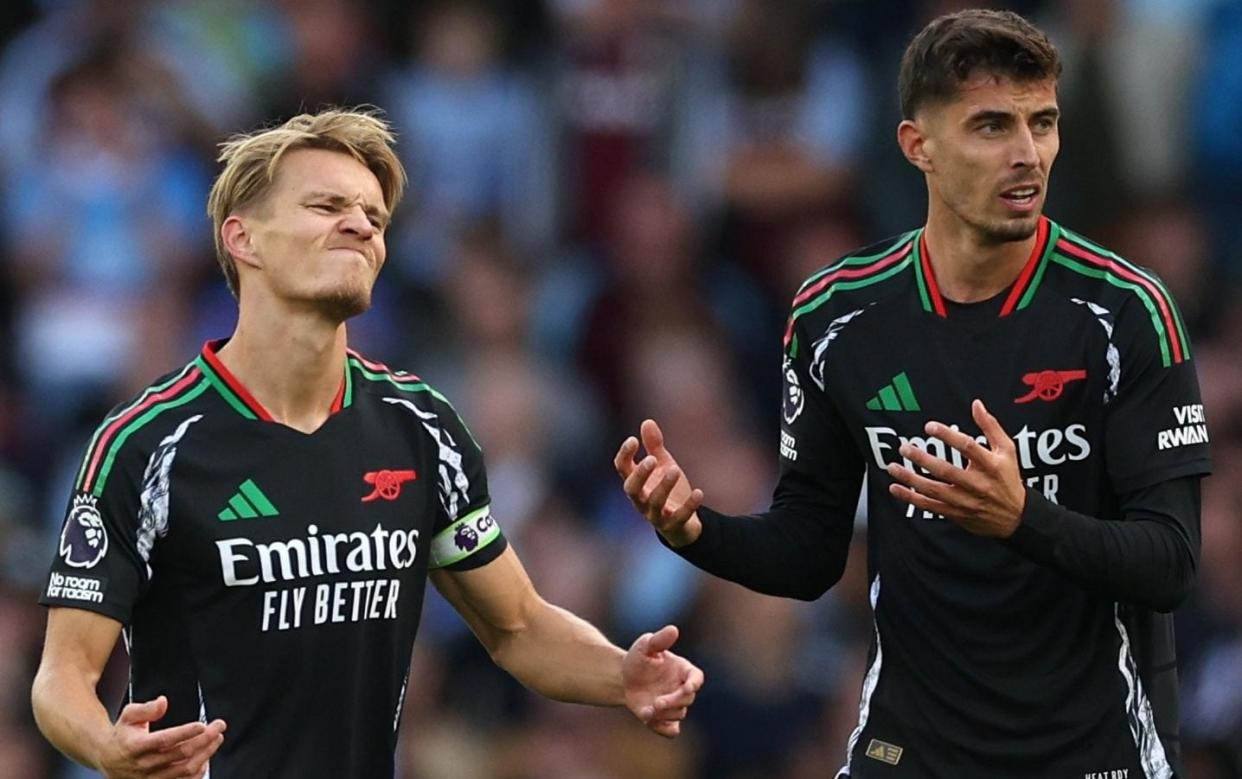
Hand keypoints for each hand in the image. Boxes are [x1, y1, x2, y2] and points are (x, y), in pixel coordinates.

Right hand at [98, 696, 225, 778]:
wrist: (108, 759)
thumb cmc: (123, 734)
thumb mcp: (129, 715)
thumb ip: (146, 708)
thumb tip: (163, 702)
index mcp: (135, 746)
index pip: (164, 740)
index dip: (185, 733)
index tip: (202, 725)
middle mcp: (143, 765)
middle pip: (180, 754)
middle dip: (204, 739)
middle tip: (219, 726)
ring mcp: (151, 778)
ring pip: (185, 770)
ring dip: (205, 754)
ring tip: (217, 739)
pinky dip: (199, 771)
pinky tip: (207, 756)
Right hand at [615, 419, 704, 546]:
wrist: (683, 524)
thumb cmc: (668, 490)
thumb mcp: (663, 466)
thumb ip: (654, 447)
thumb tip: (647, 421)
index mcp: (637, 483)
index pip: (622, 469)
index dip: (624, 455)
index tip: (633, 440)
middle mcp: (642, 500)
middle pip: (632, 489)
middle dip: (640, 474)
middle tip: (651, 459)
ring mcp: (656, 515)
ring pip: (655, 502)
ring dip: (664, 486)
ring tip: (675, 469)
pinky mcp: (674, 525)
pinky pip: (679, 517)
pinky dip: (689, 505)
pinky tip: (699, 492)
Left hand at [622, 625, 703, 737]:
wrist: (624, 678)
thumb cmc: (638, 658)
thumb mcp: (646, 645)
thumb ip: (660, 640)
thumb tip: (673, 629)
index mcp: (684, 670)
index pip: (696, 678)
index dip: (694, 683)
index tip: (687, 687)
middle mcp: (682, 689)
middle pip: (687, 699)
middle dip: (673, 702)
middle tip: (657, 703)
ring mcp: (674, 705)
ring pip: (678, 714)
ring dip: (664, 714)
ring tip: (646, 710)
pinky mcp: (664, 719)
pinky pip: (671, 730)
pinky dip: (664, 729)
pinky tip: (651, 722)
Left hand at [885, 399, 1026, 537]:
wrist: (1016, 517)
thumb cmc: (1008, 478)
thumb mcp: (1006, 450)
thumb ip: (991, 426)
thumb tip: (976, 404)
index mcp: (991, 466)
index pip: (968, 448)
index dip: (948, 436)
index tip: (930, 426)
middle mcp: (977, 484)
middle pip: (946, 471)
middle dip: (922, 458)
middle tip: (905, 447)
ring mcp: (965, 501)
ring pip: (934, 490)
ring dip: (910, 479)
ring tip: (892, 467)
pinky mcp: (956, 513)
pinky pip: (930, 506)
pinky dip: (911, 498)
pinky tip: (895, 488)